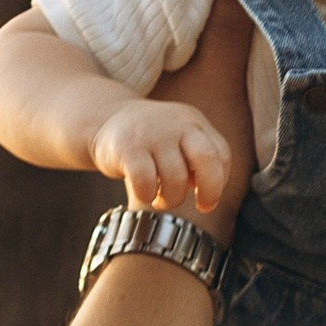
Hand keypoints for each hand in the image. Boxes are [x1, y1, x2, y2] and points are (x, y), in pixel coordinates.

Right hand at [94, 96, 232, 219]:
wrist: (104, 120)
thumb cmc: (149, 140)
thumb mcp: (178, 138)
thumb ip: (197, 159)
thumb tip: (208, 193)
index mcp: (193, 121)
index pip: (220, 153)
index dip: (219, 181)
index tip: (206, 196)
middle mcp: (176, 124)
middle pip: (207, 159)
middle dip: (210, 191)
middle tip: (202, 206)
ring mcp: (152, 134)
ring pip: (176, 179)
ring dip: (171, 199)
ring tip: (161, 199)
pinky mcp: (128, 148)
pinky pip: (145, 183)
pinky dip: (147, 196)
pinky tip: (144, 193)